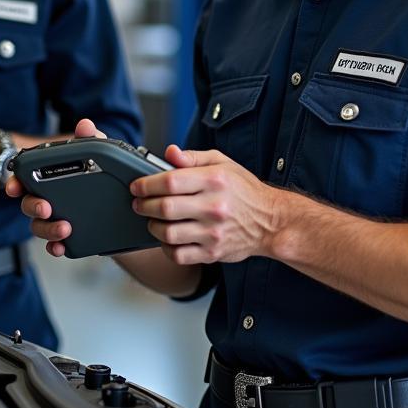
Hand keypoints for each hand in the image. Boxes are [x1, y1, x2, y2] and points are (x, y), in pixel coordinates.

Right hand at [5, 118, 102, 255]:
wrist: (125, 200)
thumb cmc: (101, 170)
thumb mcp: (98, 152)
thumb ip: (90, 138)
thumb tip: (85, 125)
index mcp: (47, 177)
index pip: (24, 179)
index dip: (15, 183)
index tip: (14, 187)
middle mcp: (46, 199)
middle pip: (28, 205)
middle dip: (33, 207)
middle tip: (46, 207)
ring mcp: (54, 219)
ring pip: (39, 227)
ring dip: (47, 229)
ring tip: (64, 228)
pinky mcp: (67, 236)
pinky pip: (55, 245)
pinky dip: (55, 247)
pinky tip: (62, 248)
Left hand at [131, 145, 274, 264]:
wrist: (271, 221)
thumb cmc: (244, 190)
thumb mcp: (222, 163)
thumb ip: (192, 157)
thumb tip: (169, 152)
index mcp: (213, 180)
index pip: (169, 181)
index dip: (146, 184)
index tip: (137, 186)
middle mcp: (213, 207)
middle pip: (165, 208)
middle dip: (143, 205)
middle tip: (138, 203)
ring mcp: (213, 232)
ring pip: (168, 233)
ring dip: (152, 227)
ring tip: (152, 220)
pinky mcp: (212, 252)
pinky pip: (178, 254)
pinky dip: (166, 247)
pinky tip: (167, 238)